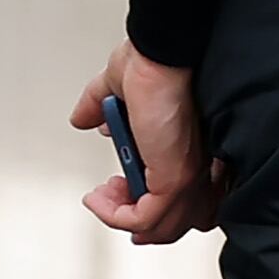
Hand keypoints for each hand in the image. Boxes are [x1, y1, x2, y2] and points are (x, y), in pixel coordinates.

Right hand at [72, 39, 227, 243]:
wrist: (164, 51)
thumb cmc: (154, 60)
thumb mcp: (118, 88)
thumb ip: (100, 105)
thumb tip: (84, 118)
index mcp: (188, 146)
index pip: (189, 197)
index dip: (155, 205)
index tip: (121, 191)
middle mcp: (195, 163)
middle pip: (181, 219)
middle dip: (140, 222)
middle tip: (111, 200)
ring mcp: (188, 172)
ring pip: (164, 226)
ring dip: (120, 218)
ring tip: (102, 195)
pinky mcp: (176, 176)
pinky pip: (146, 219)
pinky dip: (115, 217)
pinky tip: (98, 196)